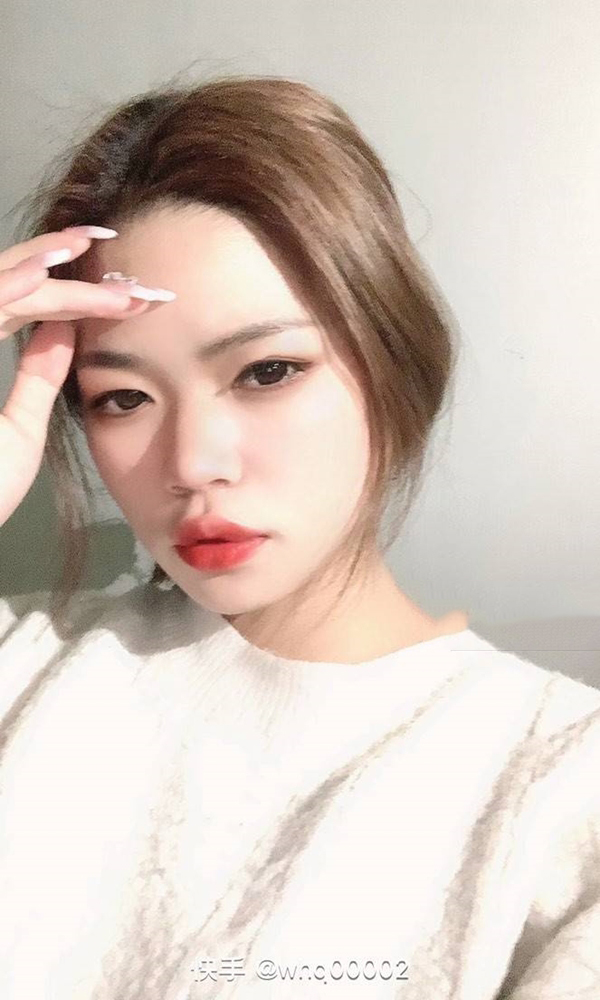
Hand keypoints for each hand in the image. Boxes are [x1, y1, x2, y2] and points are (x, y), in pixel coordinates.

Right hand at [0, 227, 147, 526]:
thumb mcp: (19, 428)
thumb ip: (38, 376)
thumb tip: (64, 330)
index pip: (20, 306)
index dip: (68, 290)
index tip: (121, 287)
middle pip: (6, 285)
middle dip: (54, 260)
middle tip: (103, 242)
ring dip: (34, 263)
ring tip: (80, 245)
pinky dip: (8, 289)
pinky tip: (45, 273)